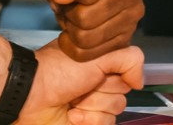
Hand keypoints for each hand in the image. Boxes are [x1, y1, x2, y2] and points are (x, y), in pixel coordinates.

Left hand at [20, 41, 143, 124]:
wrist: (31, 95)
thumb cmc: (59, 70)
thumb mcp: (96, 54)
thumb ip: (128, 58)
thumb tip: (140, 82)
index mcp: (101, 61)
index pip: (128, 69)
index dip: (115, 71)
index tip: (100, 69)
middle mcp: (100, 81)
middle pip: (122, 92)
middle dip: (101, 90)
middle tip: (82, 85)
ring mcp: (94, 103)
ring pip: (115, 111)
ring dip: (92, 106)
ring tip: (74, 100)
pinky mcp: (88, 122)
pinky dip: (88, 120)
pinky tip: (72, 114)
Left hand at [34, 0, 146, 61]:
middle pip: (86, 18)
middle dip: (67, 14)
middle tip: (64, 4)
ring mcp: (134, 11)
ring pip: (88, 39)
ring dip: (71, 30)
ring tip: (71, 14)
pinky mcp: (128, 34)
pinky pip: (93, 53)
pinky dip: (77, 45)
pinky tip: (76, 28)